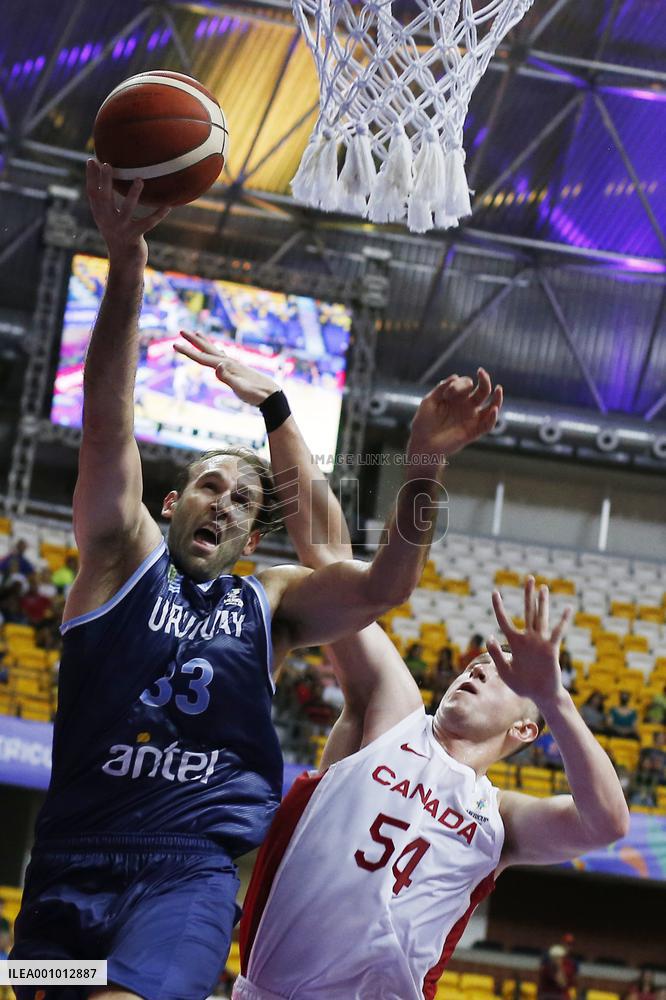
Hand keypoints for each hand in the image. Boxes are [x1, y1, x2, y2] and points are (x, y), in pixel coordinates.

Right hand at [86, 159, 169, 264]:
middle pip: (105, 199)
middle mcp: (108, 221)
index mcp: (100, 214)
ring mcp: (122, 229)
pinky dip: (158, 214)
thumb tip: (105, 177)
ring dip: (134, 194)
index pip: (92, 193)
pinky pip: (149, 223)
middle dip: (106, 181)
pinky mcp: (135, 236)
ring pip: (127, 209)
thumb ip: (106, 201)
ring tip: (139, 180)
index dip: (91, 177)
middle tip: (108, 164)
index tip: (91, 160)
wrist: (124, 262)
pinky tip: (168, 206)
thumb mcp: (108, 218)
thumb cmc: (118, 234)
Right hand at [174, 330, 279, 404]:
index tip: (174, 344)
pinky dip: (217, 352)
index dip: (187, 352)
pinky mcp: (238, 370)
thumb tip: (217, 366)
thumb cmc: (256, 394)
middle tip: (181, 330)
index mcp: (226, 366)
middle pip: (207, 349)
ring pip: (215, 351)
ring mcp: (234, 365)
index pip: (202, 358)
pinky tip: (219, 352)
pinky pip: (223, 357)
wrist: (272, 396)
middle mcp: (229, 362)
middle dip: (193, 340)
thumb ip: (228, 378)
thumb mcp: (241, 389)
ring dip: (205, 342)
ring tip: (198, 333)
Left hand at [407, 368, 501, 466]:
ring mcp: (471, 419)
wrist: (422, 443)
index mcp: (457, 398)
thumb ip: (441, 388)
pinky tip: (493, 409)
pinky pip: (487, 425)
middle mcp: (467, 406)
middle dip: (484, 380)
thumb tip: (456, 376)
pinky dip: (493, 418)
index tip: (446, 394)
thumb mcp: (429, 401)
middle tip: (480, 372)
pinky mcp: (473, 432)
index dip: (459, 385)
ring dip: (497, 398)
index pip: (467, 384)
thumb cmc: (424, 422)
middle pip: (483, 391)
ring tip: (499, 388)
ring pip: (491, 406)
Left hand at [487, 577, 571, 707]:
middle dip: (528, 595)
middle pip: (528, 612)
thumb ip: (496, 654)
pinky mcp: (551, 649)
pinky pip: (557, 633)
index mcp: (515, 643)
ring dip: (541, 603)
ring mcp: (540, 642)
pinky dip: (562, 621)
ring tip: (543, 587)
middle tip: (529, 578)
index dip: (498, 606)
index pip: (504, 620)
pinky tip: (567, 608)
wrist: (540, 696)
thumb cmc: (522, 685)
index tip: (495, 591)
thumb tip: (489, 637)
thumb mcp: (504, 671)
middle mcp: (528, 639)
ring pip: (540, 618)